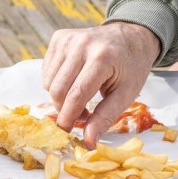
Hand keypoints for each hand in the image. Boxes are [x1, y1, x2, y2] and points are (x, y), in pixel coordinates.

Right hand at [42, 22, 160, 147]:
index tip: (67, 132)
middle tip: (81, 115)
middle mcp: (81, 44)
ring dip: (60, 96)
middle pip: (58, 89)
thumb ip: (105, 117)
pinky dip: (56, 82)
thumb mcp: (126, 94)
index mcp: (102, 57)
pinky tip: (73, 80)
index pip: (77, 94)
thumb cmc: (131, 68)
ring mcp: (68, 38)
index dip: (69, 116)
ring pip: (49, 81)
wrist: (130, 36)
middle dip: (64, 109)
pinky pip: (47, 70)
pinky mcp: (59, 37)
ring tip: (80, 97)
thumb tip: (88, 142)